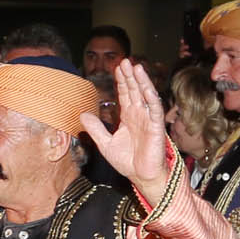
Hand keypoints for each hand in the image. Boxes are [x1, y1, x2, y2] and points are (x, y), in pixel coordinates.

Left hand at [80, 58, 176, 197]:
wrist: (141, 177)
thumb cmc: (127, 162)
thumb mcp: (105, 144)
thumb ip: (95, 129)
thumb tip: (82, 114)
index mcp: (129, 117)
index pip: (125, 94)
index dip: (121, 81)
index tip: (116, 67)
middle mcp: (140, 115)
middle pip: (135, 90)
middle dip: (130, 76)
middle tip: (125, 60)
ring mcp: (149, 120)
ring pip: (146, 95)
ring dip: (141, 81)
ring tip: (136, 66)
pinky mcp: (157, 127)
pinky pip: (155, 109)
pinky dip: (151, 97)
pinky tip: (145, 86)